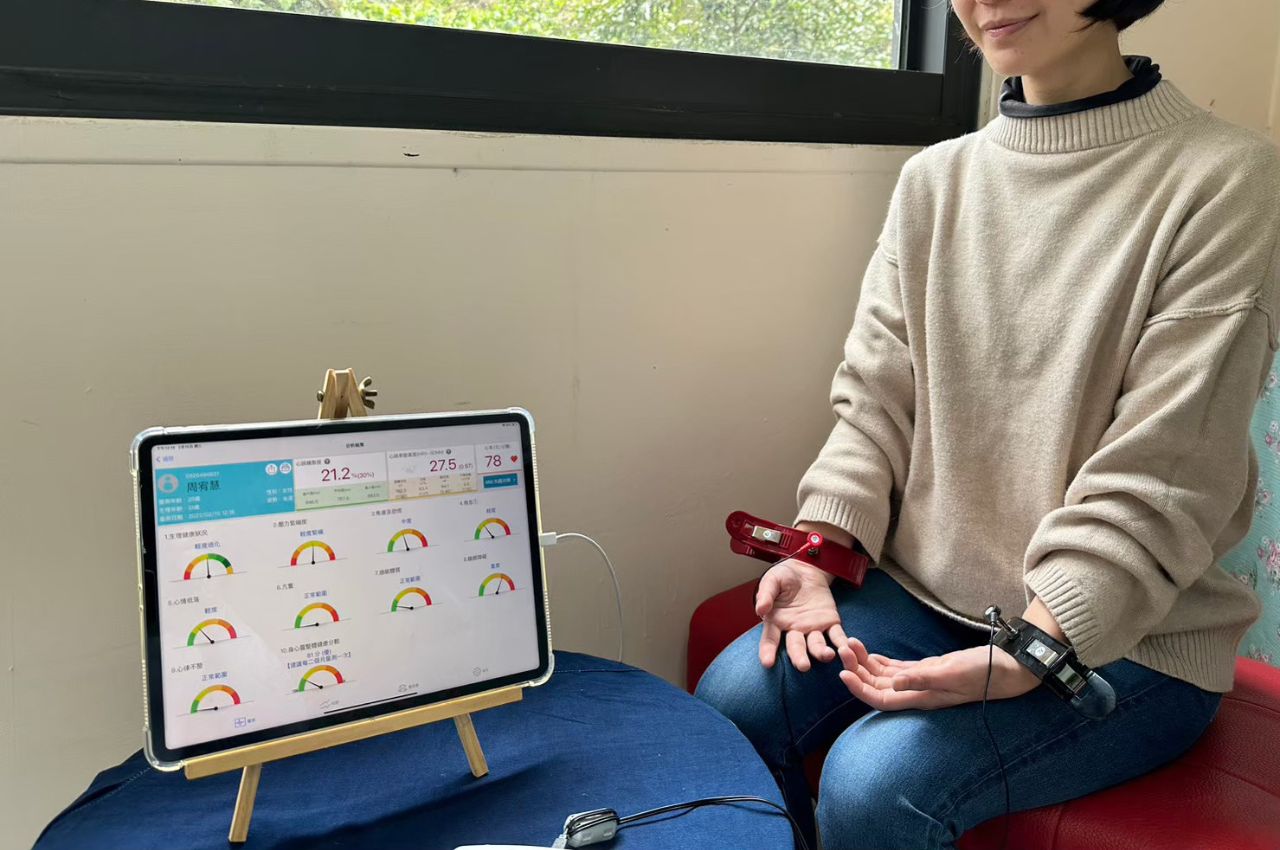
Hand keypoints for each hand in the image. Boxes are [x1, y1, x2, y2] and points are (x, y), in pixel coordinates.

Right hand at [756, 560, 845, 671]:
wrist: (806, 568)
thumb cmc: (784, 576)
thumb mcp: (772, 581)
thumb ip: (766, 594)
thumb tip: (760, 609)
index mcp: (777, 622)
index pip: (770, 640)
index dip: (768, 652)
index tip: (767, 663)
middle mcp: (795, 630)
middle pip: (796, 647)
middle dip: (799, 657)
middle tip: (803, 666)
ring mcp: (814, 628)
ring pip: (817, 644)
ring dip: (821, 652)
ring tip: (827, 655)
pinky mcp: (831, 622)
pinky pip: (837, 635)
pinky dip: (842, 643)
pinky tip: (846, 649)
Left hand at [836, 640, 1039, 710]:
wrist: (1008, 668)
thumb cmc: (983, 672)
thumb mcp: (952, 672)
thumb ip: (923, 678)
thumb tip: (895, 684)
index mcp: (921, 698)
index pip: (882, 699)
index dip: (860, 690)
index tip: (843, 674)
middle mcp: (918, 693)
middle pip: (879, 686)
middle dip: (858, 670)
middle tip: (842, 649)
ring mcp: (923, 682)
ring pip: (886, 676)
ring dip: (866, 663)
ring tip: (850, 644)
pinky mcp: (930, 670)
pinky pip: (899, 670)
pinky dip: (882, 662)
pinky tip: (870, 654)